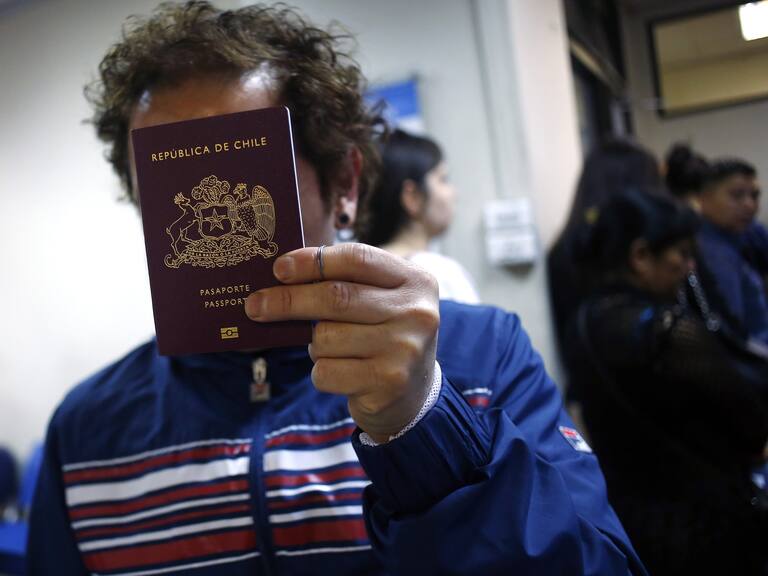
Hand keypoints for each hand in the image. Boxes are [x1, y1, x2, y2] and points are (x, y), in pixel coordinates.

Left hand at [245, 243, 438, 442]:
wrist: (414, 394)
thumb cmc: (384, 336)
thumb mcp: (381, 301)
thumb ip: (346, 283)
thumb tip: (282, 276)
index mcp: (414, 281)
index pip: (357, 259)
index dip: (312, 261)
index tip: (279, 269)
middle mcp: (416, 312)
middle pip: (336, 297)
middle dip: (288, 300)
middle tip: (255, 305)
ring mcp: (404, 349)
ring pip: (326, 338)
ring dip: (314, 344)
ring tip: (330, 348)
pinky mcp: (388, 382)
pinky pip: (327, 372)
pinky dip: (321, 372)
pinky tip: (341, 373)